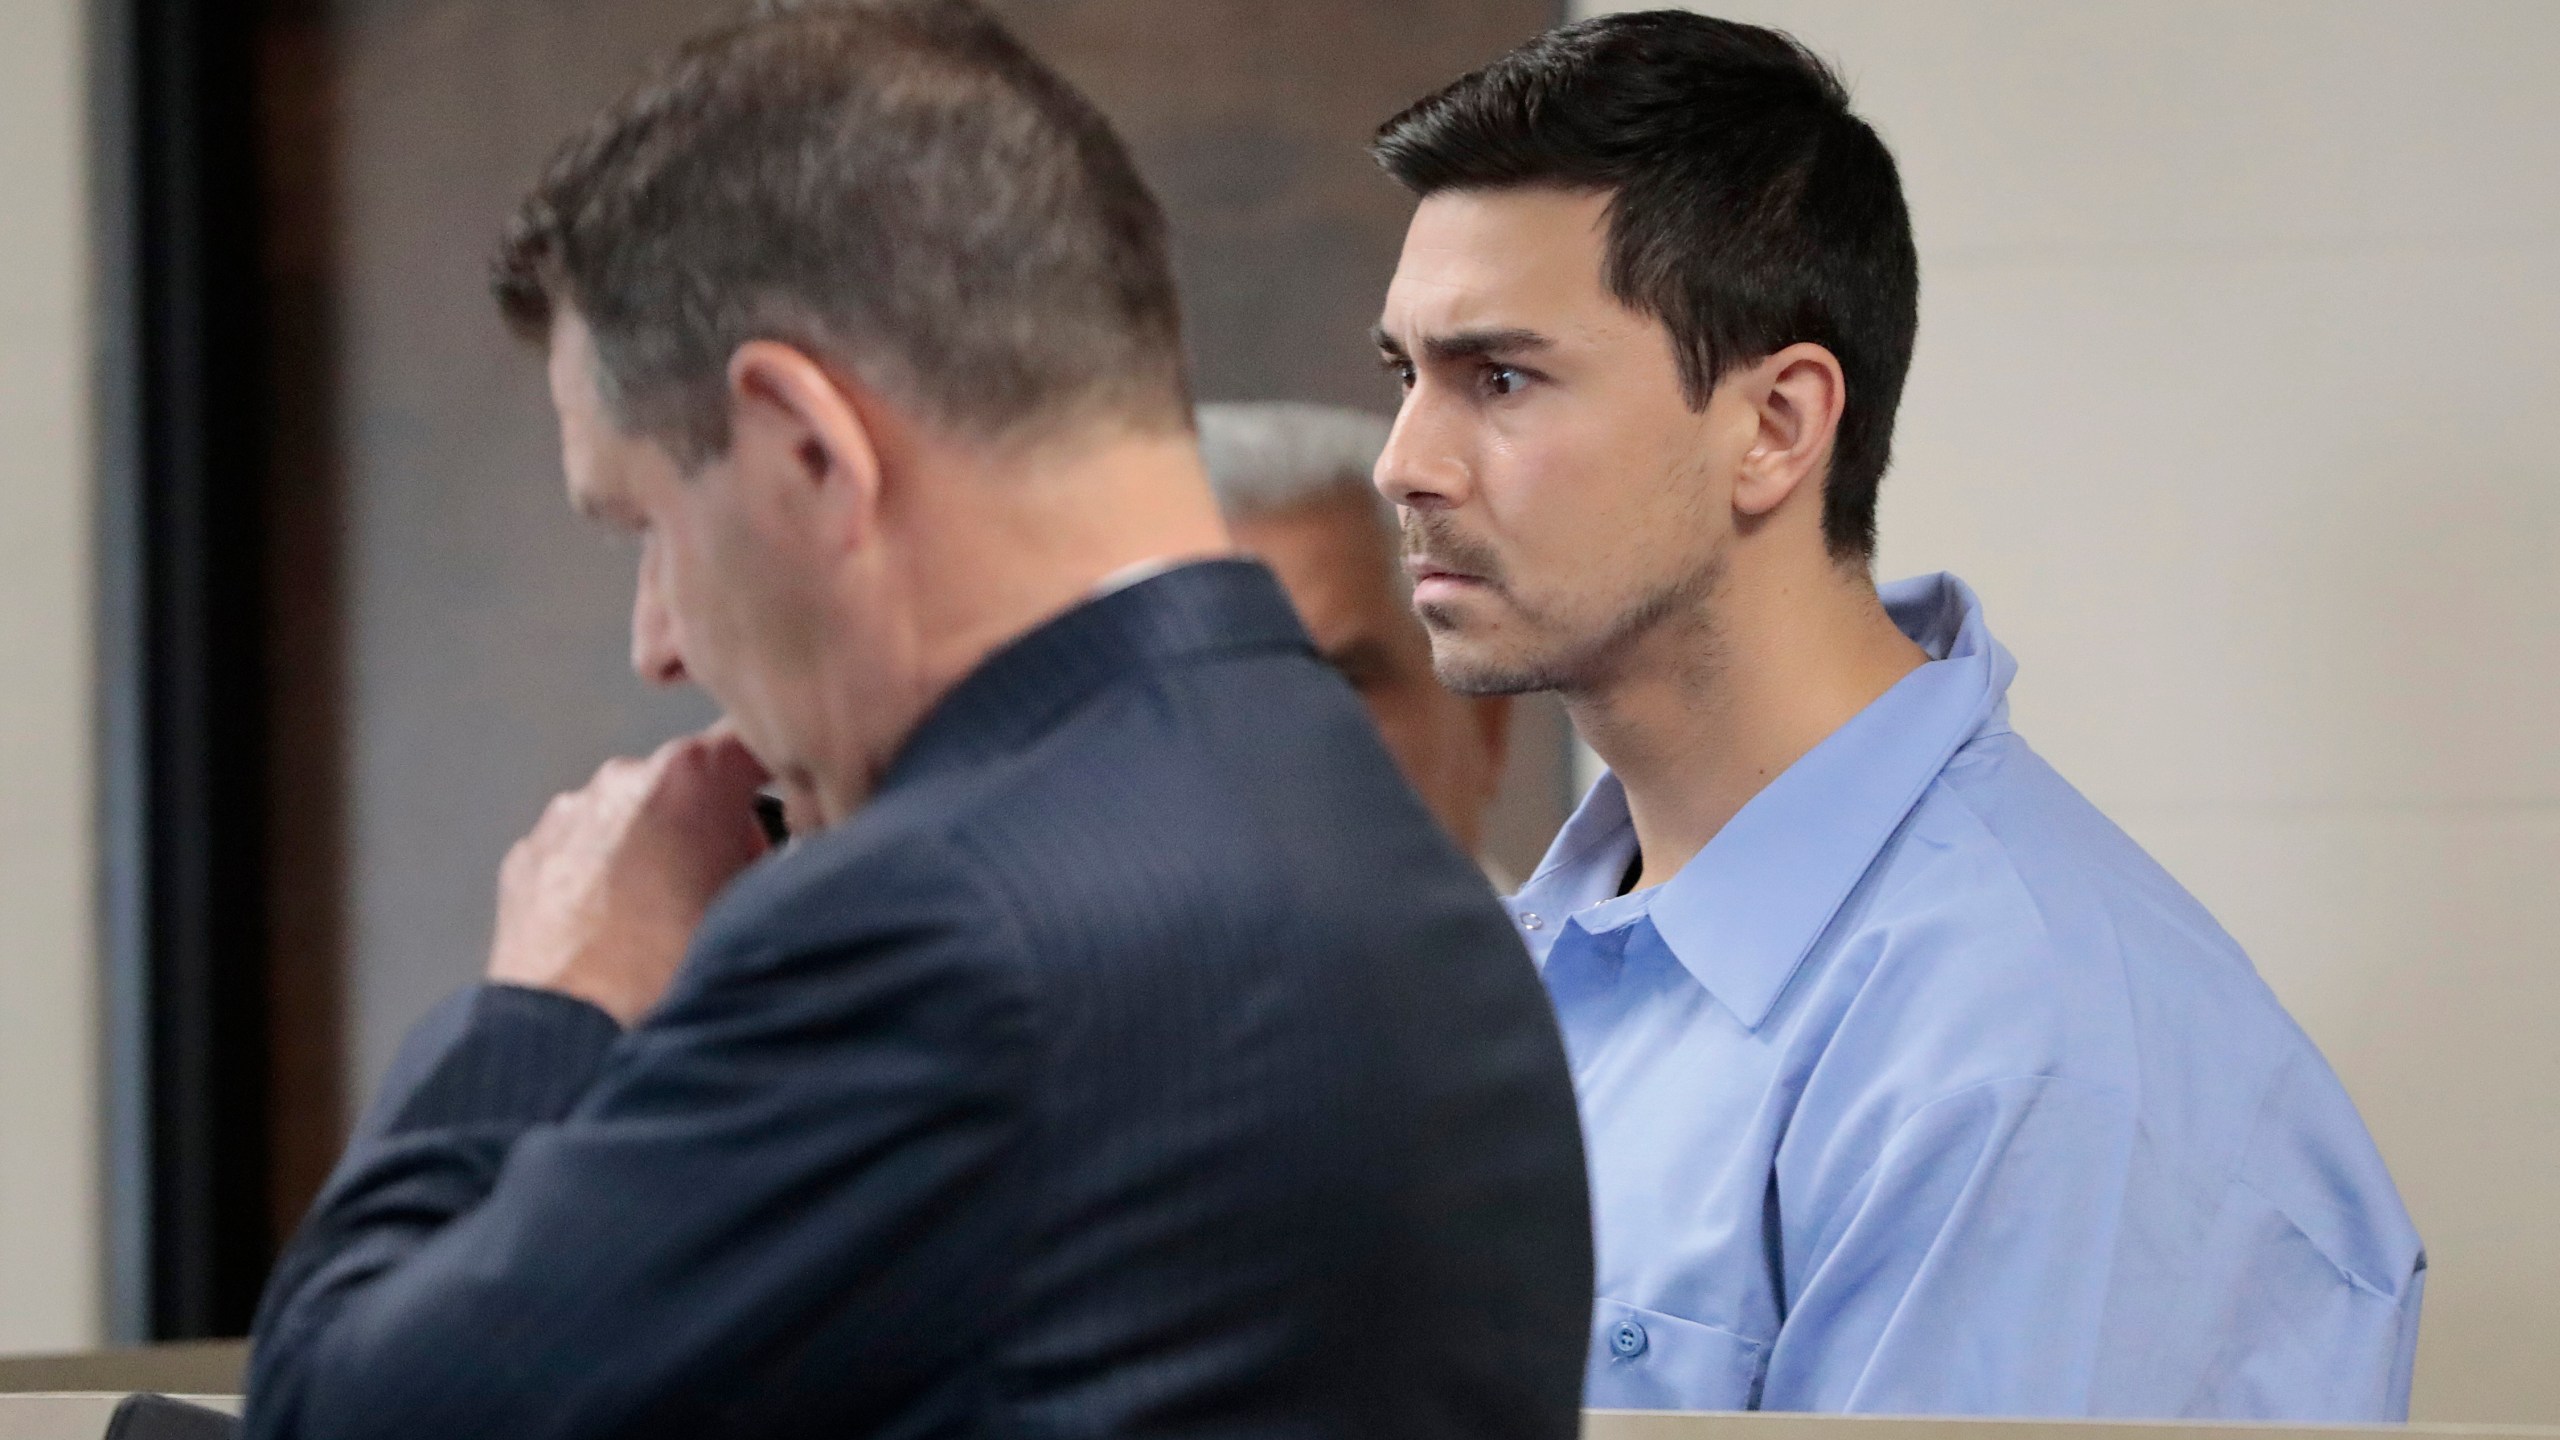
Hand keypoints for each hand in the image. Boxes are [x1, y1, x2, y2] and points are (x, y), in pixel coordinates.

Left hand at [488, 726, 772, 1024]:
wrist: (572, 1040)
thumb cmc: (668, 980)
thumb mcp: (762, 913)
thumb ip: (794, 866)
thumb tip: (812, 862)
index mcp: (691, 777)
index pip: (756, 744)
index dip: (784, 780)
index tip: (796, 812)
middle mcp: (625, 778)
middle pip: (695, 783)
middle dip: (716, 827)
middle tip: (730, 892)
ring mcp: (569, 814)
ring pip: (636, 816)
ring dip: (658, 852)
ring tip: (667, 924)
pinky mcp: (529, 855)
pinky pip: (585, 850)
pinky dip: (605, 878)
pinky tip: (620, 934)